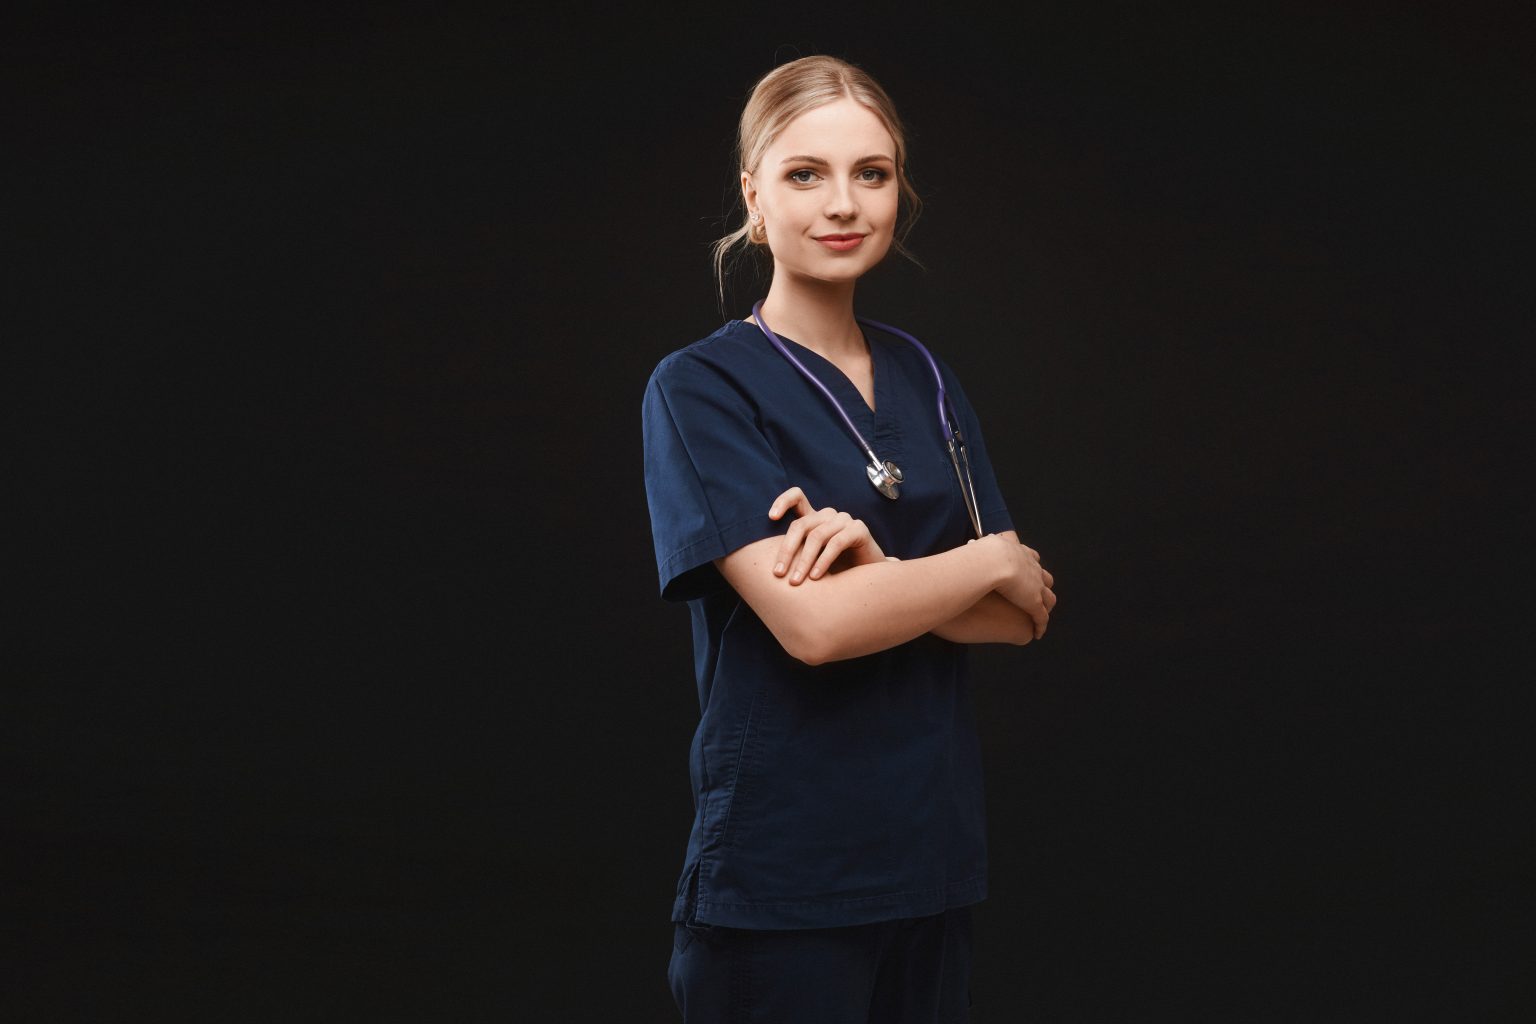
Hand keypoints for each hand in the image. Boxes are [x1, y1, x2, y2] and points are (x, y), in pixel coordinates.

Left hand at [767, 487, 886, 584]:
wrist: (868, 578)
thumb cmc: (836, 570)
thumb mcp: (810, 560)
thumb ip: (794, 555)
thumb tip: (765, 565)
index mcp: (814, 518)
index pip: (796, 497)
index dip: (782, 502)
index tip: (771, 518)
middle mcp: (828, 515)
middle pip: (801, 525)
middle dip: (786, 551)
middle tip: (778, 574)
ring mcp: (844, 520)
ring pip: (817, 536)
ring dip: (804, 561)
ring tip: (796, 582)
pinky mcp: (859, 529)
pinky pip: (836, 543)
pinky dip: (823, 561)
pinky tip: (815, 577)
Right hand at [984, 534, 1055, 638]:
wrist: (993, 562)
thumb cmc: (983, 555)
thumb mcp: (983, 547)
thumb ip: (980, 548)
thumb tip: (969, 545)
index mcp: (1021, 554)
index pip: (1032, 559)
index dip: (1030, 567)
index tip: (1026, 572)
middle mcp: (1033, 569)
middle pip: (1045, 579)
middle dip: (1042, 586)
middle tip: (1036, 595)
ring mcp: (1037, 587)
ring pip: (1048, 599)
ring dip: (1045, 607)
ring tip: (1039, 616)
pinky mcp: (1035, 604)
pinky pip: (1041, 618)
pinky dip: (1041, 625)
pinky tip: (1037, 633)